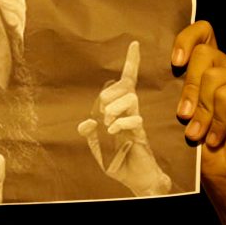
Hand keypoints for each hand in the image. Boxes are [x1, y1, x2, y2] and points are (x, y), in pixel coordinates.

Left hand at [77, 41, 171, 195]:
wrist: (137, 180)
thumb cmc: (119, 162)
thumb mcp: (98, 148)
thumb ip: (91, 134)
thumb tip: (85, 123)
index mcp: (120, 112)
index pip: (126, 83)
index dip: (131, 63)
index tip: (135, 44)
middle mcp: (130, 113)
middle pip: (124, 88)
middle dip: (109, 94)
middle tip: (102, 111)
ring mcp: (136, 123)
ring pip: (129, 100)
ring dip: (115, 107)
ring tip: (107, 122)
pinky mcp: (141, 135)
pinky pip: (134, 120)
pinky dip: (120, 123)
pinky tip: (113, 131)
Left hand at [172, 21, 225, 197]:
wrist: (225, 172)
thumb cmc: (201, 143)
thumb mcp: (182, 112)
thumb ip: (177, 89)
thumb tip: (162, 73)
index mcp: (208, 68)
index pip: (202, 33)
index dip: (187, 39)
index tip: (174, 63)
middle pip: (202, 55)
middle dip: (188, 89)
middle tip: (185, 117)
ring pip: (213, 76)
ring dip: (203, 111)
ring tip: (200, 133)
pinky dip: (219, 118)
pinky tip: (217, 136)